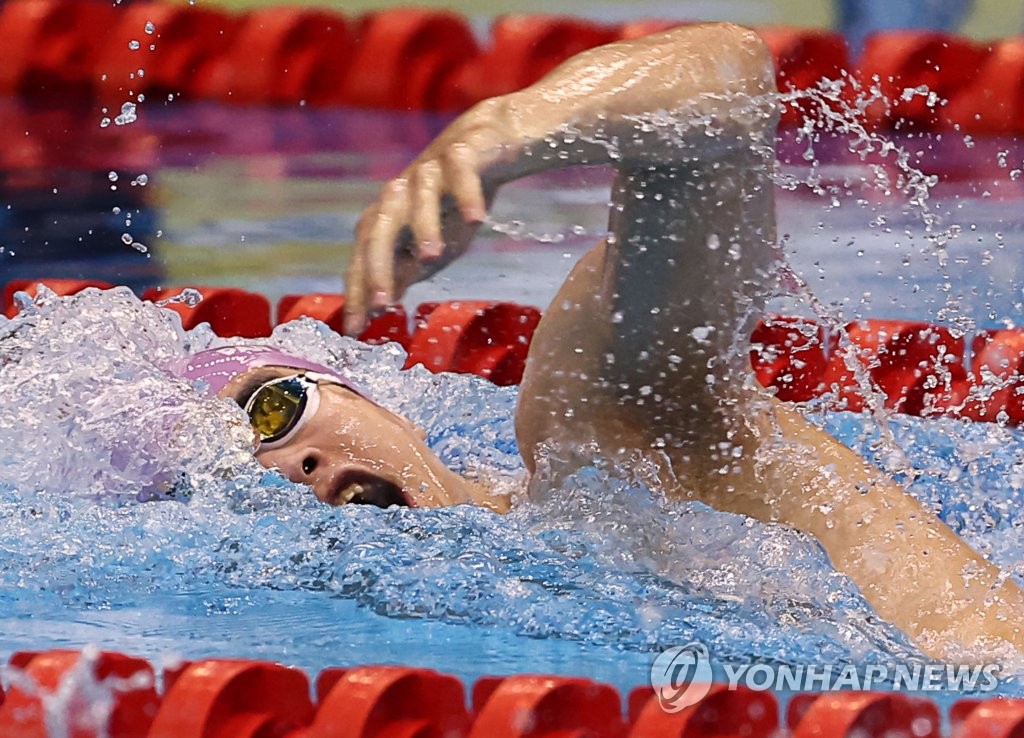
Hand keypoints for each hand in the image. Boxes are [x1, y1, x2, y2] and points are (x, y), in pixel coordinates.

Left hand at [343, 102, 510, 334]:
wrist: (490, 142)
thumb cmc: (454, 200)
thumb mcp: (434, 243)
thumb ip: (407, 267)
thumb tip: (381, 303)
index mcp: (388, 218)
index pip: (364, 258)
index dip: (358, 292)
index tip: (356, 330)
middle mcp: (400, 194)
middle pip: (379, 228)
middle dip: (378, 265)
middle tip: (383, 302)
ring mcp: (429, 171)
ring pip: (418, 197)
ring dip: (423, 225)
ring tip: (433, 256)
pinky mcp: (462, 151)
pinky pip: (461, 171)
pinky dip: (466, 192)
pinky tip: (477, 217)